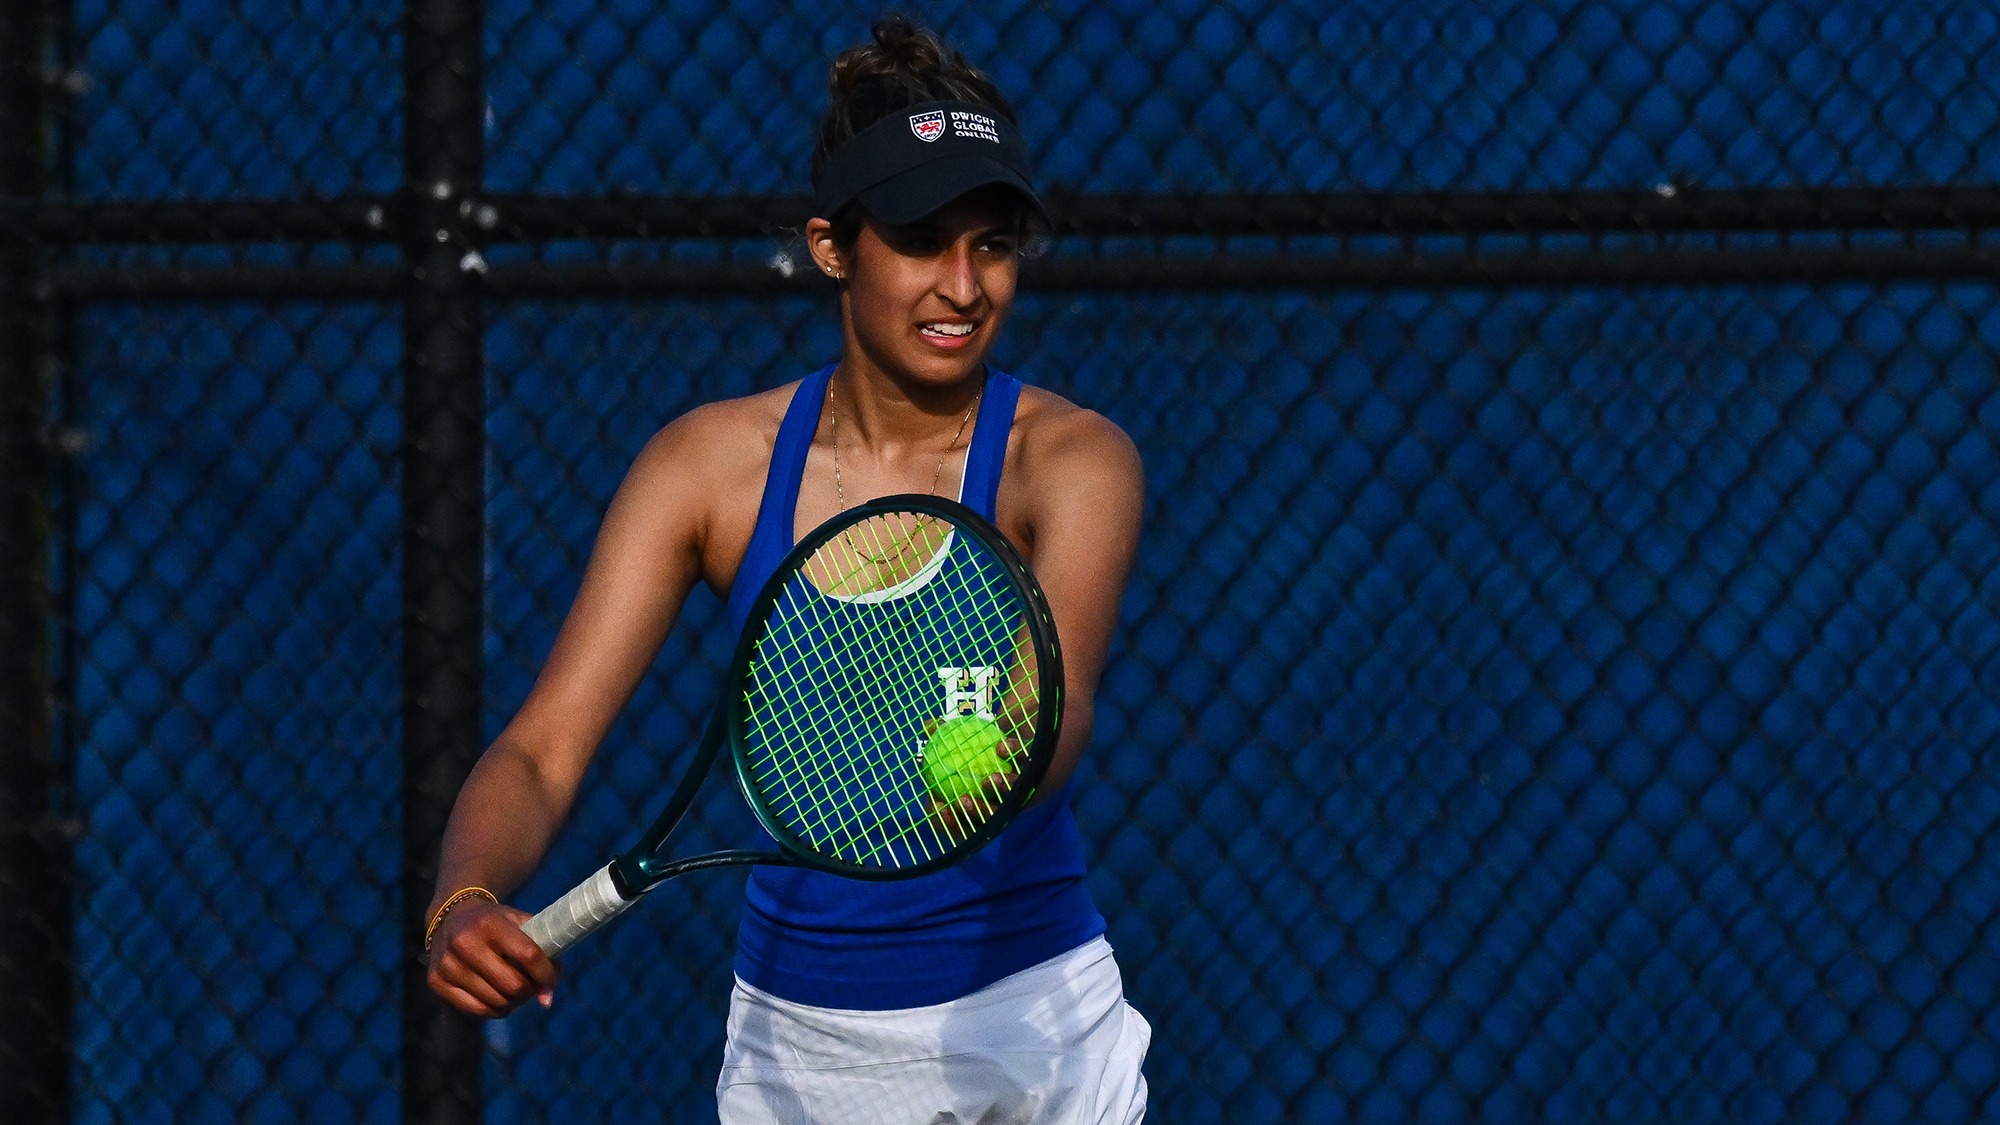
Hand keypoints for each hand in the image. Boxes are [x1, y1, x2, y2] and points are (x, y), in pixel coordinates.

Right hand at [425, 898, 558, 1017]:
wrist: (452, 916)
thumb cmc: (495, 922)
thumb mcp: (520, 923)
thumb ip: (543, 954)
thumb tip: (546, 1001)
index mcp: (491, 923)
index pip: (528, 955)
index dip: (546, 972)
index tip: (549, 976)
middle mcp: (465, 942)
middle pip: (512, 984)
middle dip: (529, 990)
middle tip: (530, 986)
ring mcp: (448, 963)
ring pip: (495, 1001)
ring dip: (513, 1002)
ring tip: (514, 991)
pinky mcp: (435, 980)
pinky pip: (475, 1010)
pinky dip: (494, 1010)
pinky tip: (498, 999)